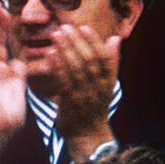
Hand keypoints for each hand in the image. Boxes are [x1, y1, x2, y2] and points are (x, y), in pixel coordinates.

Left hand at [52, 23, 118, 159]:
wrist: (88, 136)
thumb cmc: (95, 107)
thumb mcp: (107, 85)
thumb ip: (110, 62)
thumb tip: (115, 38)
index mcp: (108, 81)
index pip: (104, 57)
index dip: (94, 41)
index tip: (84, 27)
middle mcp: (98, 87)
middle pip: (89, 60)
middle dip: (76, 42)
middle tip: (64, 27)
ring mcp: (85, 95)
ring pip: (76, 69)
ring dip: (65, 50)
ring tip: (55, 36)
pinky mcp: (70, 103)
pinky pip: (64, 82)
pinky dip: (57, 66)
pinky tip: (49, 55)